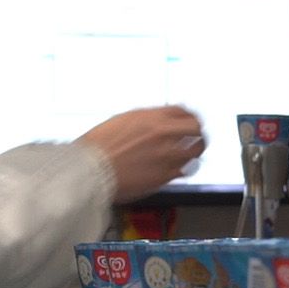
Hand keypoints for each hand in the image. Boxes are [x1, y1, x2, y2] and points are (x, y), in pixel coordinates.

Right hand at [76, 106, 205, 203]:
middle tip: (197, 136)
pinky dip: (184, 168)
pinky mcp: (164, 177)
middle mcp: (163, 134)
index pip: (182, 111)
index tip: (189, 120)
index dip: (188, 115)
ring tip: (192, 154)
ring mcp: (166, 156)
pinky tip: (180, 168)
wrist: (90, 169)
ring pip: (195, 150)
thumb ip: (145, 121)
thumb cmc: (98, 146)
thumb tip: (157, 122)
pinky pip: (185, 171)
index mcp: (151, 118)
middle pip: (196, 128)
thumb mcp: (121, 121)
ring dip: (195, 151)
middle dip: (198, 132)